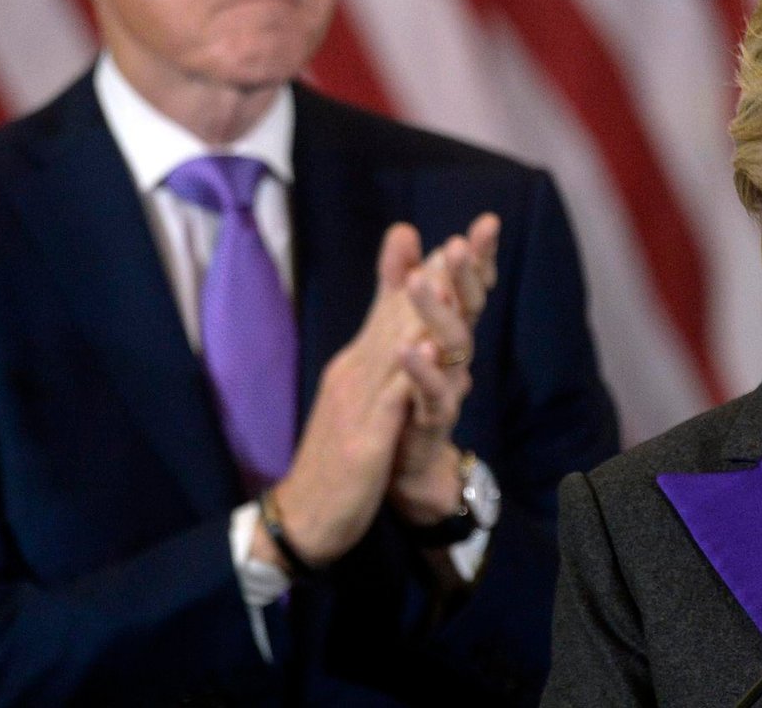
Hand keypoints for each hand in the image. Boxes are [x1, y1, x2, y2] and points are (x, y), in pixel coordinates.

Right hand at [258, 222, 429, 566]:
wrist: (302, 519)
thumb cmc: (334, 464)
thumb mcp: (359, 408)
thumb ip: (381, 373)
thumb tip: (406, 340)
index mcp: (353, 368)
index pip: (387, 313)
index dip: (415, 278)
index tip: (445, 243)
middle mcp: (353, 375)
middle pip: (393, 318)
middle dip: (427, 279)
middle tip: (459, 241)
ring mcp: (356, 405)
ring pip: (393, 347)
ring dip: (421, 309)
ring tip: (447, 276)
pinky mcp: (364, 440)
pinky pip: (391, 399)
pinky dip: (410, 369)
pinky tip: (428, 346)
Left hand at [389, 213, 500, 524]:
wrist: (405, 469)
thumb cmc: (407, 395)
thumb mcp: (398, 329)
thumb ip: (398, 281)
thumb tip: (403, 229)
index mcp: (446, 333)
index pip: (468, 288)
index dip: (479, 258)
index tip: (487, 223)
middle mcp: (455, 357)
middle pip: (470, 310)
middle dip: (466, 276)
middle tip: (457, 244)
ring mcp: (448, 388)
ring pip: (453, 347)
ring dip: (439, 314)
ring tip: (421, 282)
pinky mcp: (431, 423)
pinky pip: (433, 395)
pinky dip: (423, 372)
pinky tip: (413, 349)